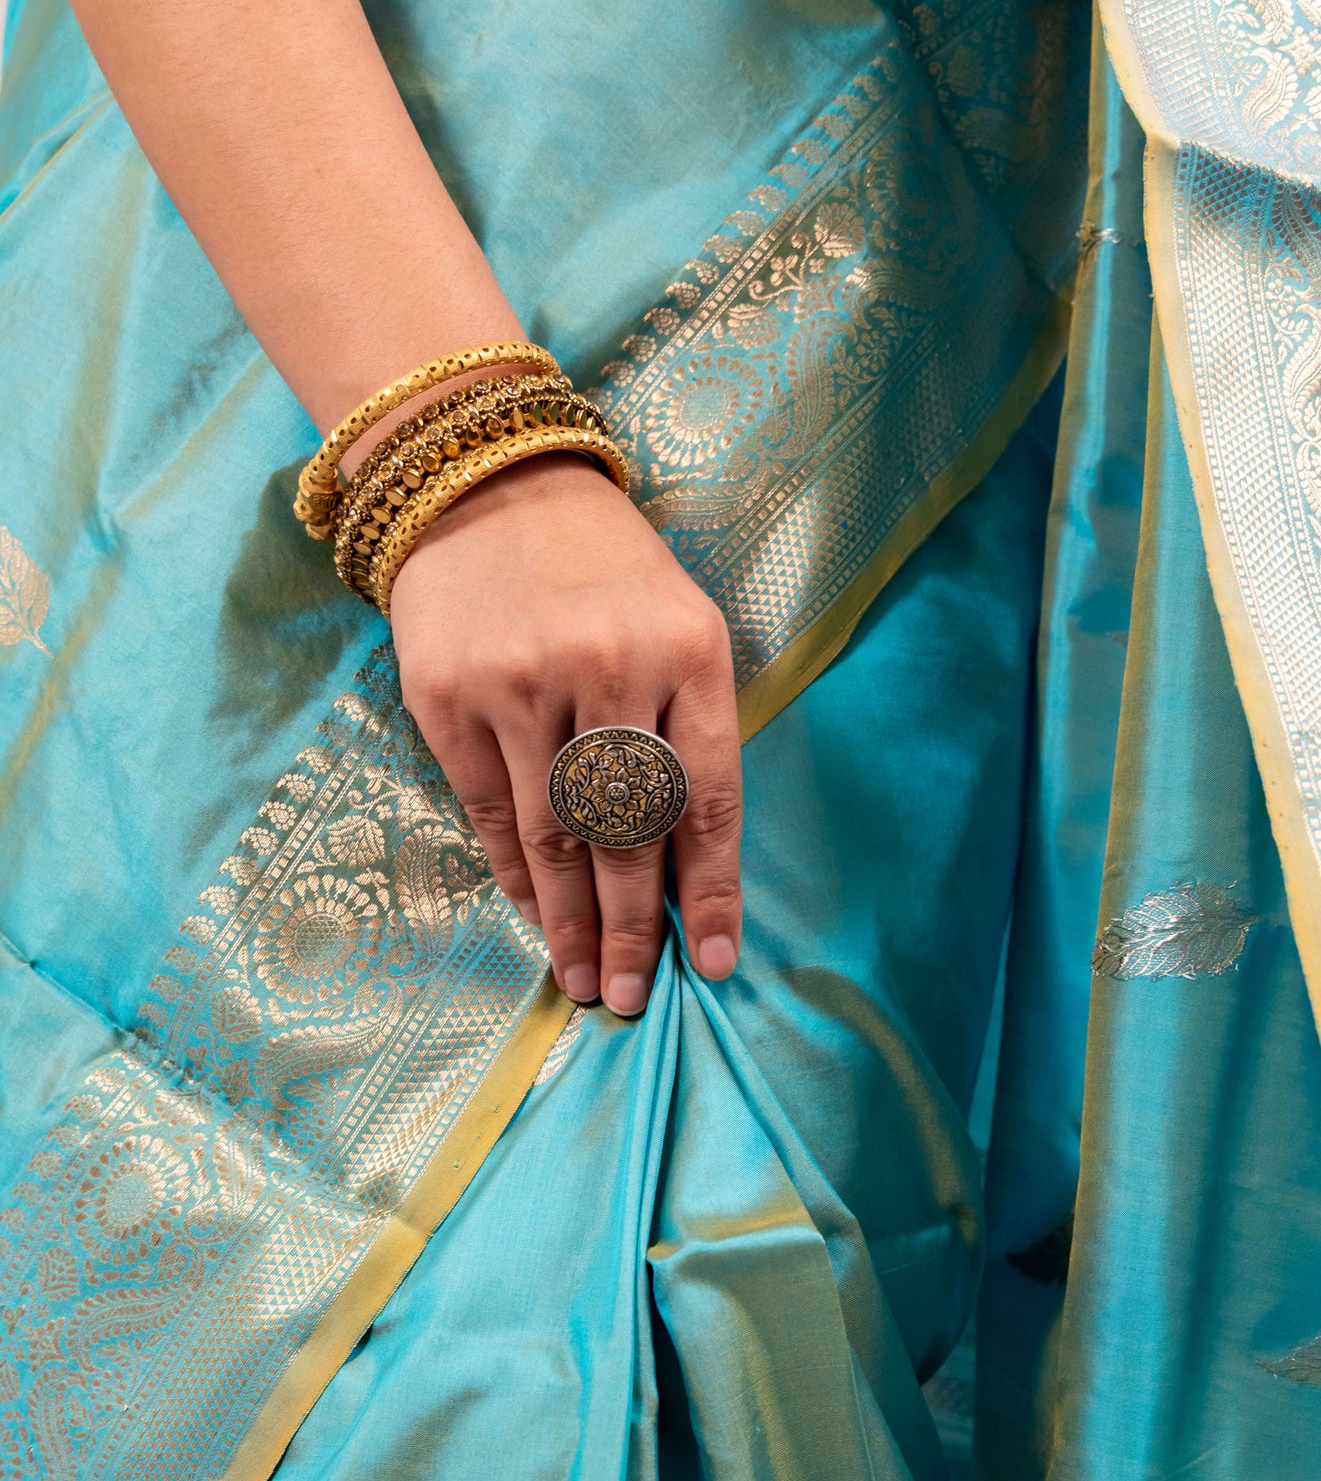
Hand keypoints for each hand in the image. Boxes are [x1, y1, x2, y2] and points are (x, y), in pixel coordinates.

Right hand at [388, 452, 741, 1013]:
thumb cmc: (603, 568)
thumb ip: (685, 732)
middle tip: (631, 998)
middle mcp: (608, 667)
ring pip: (553, 835)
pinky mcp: (448, 695)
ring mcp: (521, 682)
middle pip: (626, 832)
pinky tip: (536, 914)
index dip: (709, 894)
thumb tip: (680, 872)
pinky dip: (515, 873)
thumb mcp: (677, 623)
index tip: (711, 963)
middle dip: (632, 930)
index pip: (704, 800)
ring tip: (582, 980)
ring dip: (569, 922)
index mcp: (688, 650)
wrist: (486, 482)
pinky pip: (487, 811)